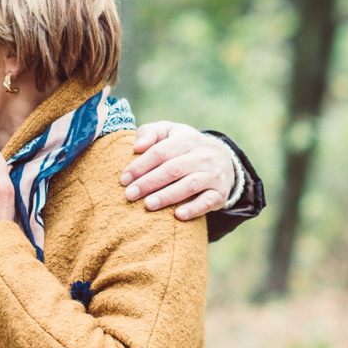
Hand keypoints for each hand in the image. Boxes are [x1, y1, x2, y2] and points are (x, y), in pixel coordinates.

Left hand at [120, 123, 235, 219]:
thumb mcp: (170, 132)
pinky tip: (178, 215)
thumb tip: (136, 147)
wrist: (224, 158)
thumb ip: (150, 132)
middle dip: (149, 182)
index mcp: (187, 138)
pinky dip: (193, 209)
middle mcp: (202, 155)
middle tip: (130, 195)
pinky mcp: (219, 193)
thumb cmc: (185, 146)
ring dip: (167, 196)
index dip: (141, 166)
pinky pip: (207, 202)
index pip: (161, 151)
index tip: (124, 179)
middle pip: (173, 169)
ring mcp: (213, 174)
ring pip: (189, 185)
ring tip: (148, 205)